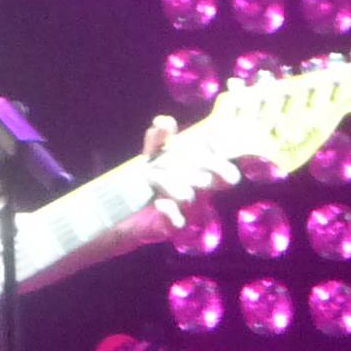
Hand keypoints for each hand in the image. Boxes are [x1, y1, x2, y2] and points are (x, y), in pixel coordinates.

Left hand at [135, 114, 238, 240]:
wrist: (125, 212)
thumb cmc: (148, 182)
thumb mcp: (152, 156)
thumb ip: (159, 139)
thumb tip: (164, 121)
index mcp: (201, 176)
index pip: (224, 168)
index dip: (221, 155)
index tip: (207, 142)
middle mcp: (199, 195)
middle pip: (214, 181)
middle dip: (201, 165)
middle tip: (180, 157)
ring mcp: (186, 213)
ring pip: (189, 196)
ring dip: (167, 181)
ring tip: (149, 175)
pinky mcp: (168, 229)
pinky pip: (176, 222)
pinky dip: (168, 211)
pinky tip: (159, 203)